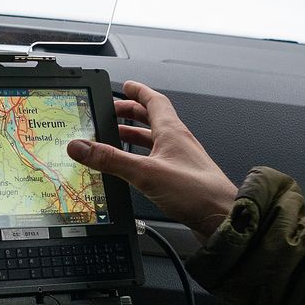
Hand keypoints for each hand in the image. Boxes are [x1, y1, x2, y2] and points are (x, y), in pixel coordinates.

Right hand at [65, 80, 237, 238]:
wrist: (223, 218)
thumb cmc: (196, 192)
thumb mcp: (145, 173)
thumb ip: (111, 160)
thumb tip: (81, 146)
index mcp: (172, 132)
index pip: (155, 101)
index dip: (139, 91)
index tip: (126, 86)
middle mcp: (178, 142)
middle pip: (153, 119)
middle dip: (131, 113)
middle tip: (113, 112)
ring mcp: (181, 160)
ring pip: (155, 140)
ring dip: (135, 136)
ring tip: (116, 138)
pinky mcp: (182, 178)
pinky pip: (158, 160)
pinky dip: (142, 158)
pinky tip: (134, 168)